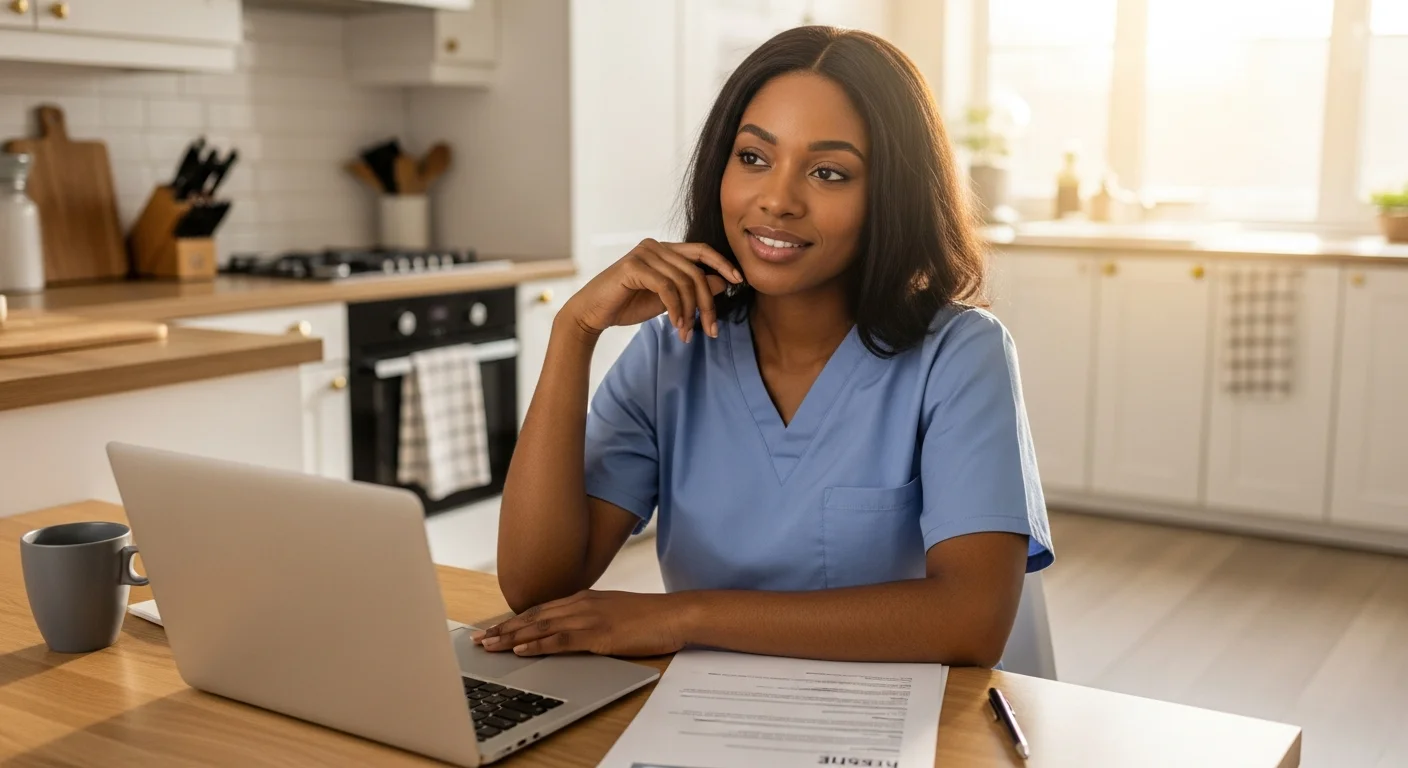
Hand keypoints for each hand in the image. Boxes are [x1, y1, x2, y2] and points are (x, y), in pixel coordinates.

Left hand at [471, 590, 691, 657]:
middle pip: (533, 616)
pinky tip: (521, 650)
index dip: (513, 620)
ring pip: (541, 626)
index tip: (492, 629)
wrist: (673, 615)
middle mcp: (580, 604)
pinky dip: (538, 644)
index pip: (540, 609)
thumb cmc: (648, 617)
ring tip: (489, 646)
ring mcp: (588, 617)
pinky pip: (561, 639)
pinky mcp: (598, 634)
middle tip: (479, 639)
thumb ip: (590, 617)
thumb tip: (571, 629)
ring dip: (512, 637)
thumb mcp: (613, 613)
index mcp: (583, 598)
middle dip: (503, 629)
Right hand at [563, 239, 743, 342]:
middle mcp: (655, 245)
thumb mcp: (668, 299)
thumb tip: (723, 283)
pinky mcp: (634, 267)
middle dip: (708, 303)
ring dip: (690, 312)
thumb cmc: (628, 305)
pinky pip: (667, 288)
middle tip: (712, 329)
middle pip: (696, 271)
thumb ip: (691, 289)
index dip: (722, 264)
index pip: (702, 250)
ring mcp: (644, 253)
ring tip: (687, 333)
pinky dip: (676, 309)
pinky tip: (676, 325)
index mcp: (664, 249)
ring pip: (684, 282)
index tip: (739, 281)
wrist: (592, 314)